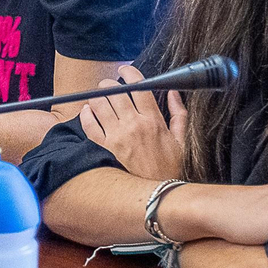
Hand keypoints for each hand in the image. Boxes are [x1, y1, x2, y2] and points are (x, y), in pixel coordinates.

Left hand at [81, 65, 186, 179]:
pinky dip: (86, 114)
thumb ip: (179, 115)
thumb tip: (173, 94)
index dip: (130, 73)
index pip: (138, 86)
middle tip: (110, 87)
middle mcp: (133, 125)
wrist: (156, 197)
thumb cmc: (169, 170)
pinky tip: (89, 113)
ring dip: (97, 97)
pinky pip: (88, 124)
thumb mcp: (182, 142)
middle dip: (110, 84)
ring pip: (98, 104)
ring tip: (99, 99)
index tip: (125, 70)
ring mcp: (116, 137)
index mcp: (153, 121)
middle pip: (114, 91)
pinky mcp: (103, 148)